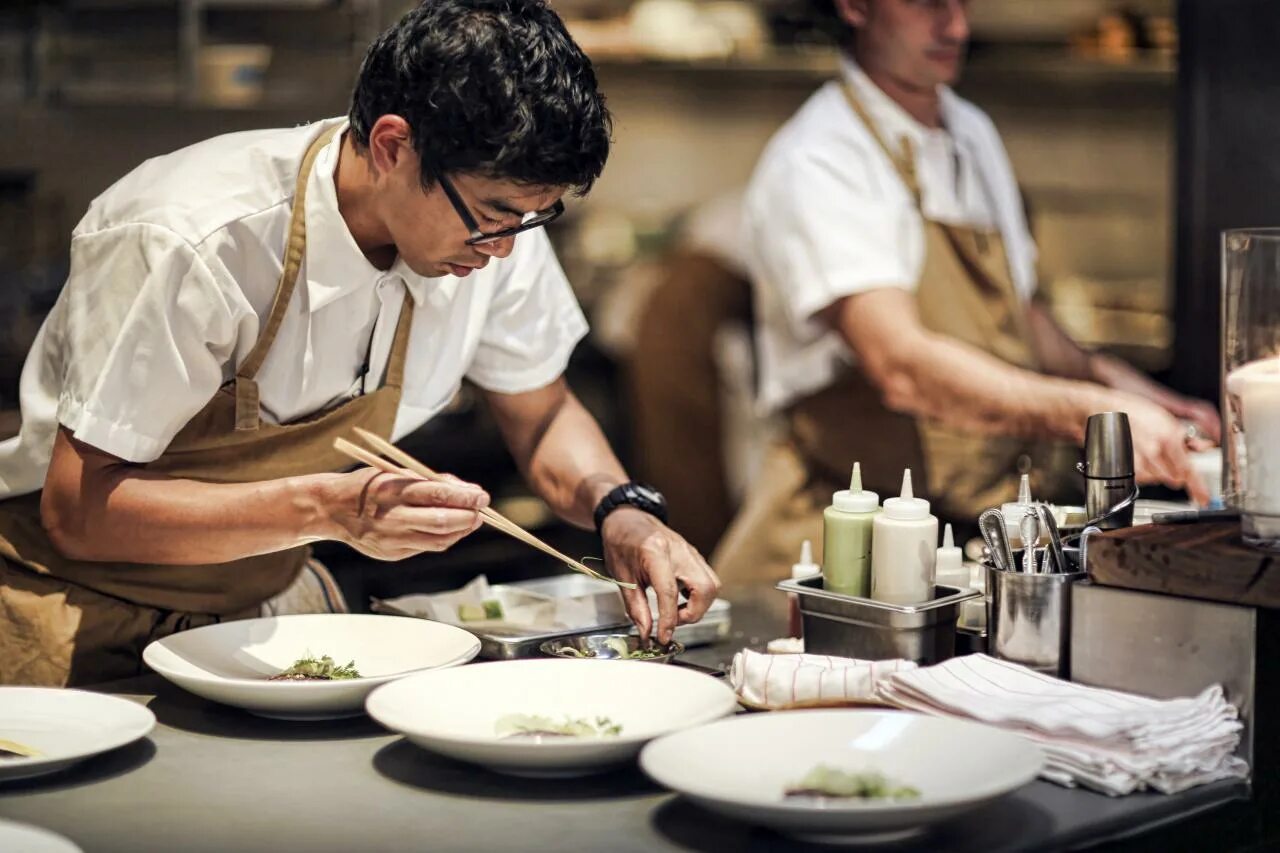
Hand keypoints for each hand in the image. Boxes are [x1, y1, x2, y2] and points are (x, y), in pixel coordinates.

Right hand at [317, 467, 489, 559]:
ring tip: (471, 520)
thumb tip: (467, 490)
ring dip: (460, 531)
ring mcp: (392, 539)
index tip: (482, 496)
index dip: (465, 497)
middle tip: (482, 511)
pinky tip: (450, 530)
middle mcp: (392, 517)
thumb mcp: (396, 472)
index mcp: (393, 490)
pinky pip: (426, 547)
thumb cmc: (369, 486)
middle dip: (468, 517)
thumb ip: (431, 481)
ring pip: (438, 541)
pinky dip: (443, 539)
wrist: (332, 510)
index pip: (438, 494)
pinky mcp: (392, 554)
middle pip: (441, 522)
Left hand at [600, 508, 721, 644]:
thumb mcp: (621, 576)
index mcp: (655, 552)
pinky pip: (707, 579)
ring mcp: (690, 552)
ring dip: (699, 605)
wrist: (627, 518)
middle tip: (673, 621)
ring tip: (677, 611)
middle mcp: (679, 550)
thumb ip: (635, 606)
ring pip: (712, 585)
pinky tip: (681, 600)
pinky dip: (699, 596)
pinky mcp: (694, 556)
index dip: (668, 619)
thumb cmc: (621, 541)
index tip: (663, 636)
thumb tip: (646, 631)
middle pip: (705, 588)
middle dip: (693, 613)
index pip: (669, 592)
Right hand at [1118, 396, 1210, 505]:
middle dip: (1176, 471)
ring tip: (1150, 453)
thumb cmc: (1135, 411)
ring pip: (1159, 479)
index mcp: (1169, 438)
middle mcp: (1154, 451)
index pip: (1189, 471)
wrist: (1105, 412)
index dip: (1198, 489)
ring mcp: (1138, 461)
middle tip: (1169, 457)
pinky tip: (1140, 457)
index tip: (1203, 499)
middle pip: (1175, 478)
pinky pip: (1143, 478)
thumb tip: (1204, 447)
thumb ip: (1189, 438)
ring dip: (1158, 471)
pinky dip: (1144, 471)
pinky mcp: (1126, 469)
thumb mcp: (1167, 419)